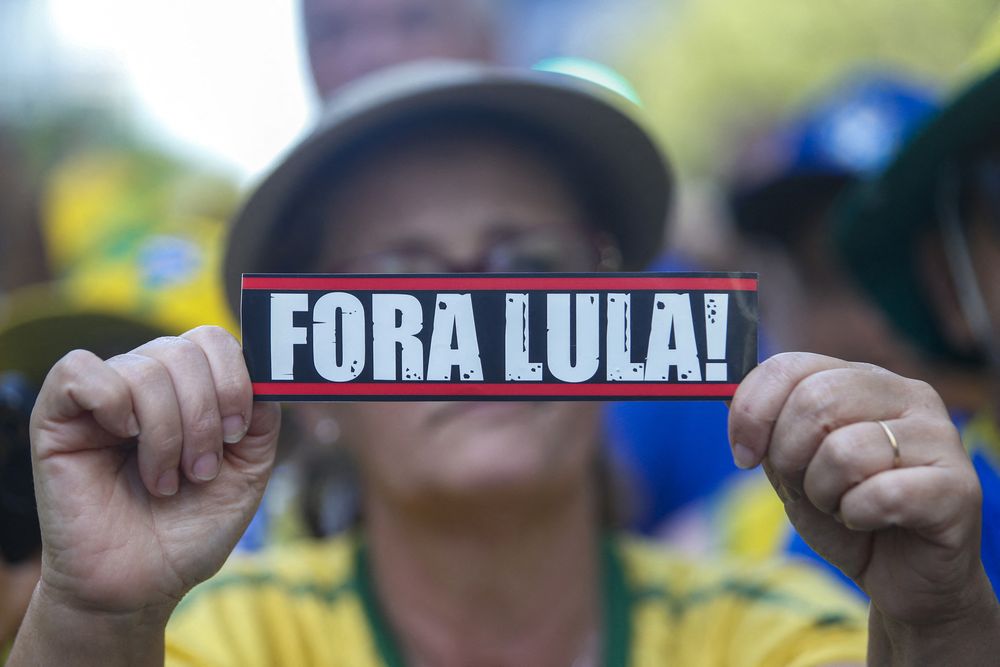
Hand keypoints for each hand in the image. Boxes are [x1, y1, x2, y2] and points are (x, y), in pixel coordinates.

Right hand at [29, 326, 279, 616]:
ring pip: (145, 367)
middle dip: (203, 417)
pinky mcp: (57, 417)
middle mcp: (146, 382)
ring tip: (165, 480)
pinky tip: (123, 440)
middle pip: (183, 351)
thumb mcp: (248, 471)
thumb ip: (262, 419)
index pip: (213, 340)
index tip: (236, 435)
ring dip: (167, 433)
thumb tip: (262, 375)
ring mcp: (102, 397)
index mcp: (189, 388)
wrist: (141, 585)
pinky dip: (113, 403)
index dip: (233, 380)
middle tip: (199, 471)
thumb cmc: (189, 529)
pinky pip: (80, 370)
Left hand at [729, 352, 990, 626]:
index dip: (752, 411)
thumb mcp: (791, 466)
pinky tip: (870, 521)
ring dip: (823, 493)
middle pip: (815, 401)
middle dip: (788, 456)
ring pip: (845, 450)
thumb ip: (766, 428)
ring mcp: (939, 437)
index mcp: (862, 378)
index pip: (790, 366)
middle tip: (803, 487)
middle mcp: (906, 394)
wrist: (900, 576)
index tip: (742, 453)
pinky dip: (857, 515)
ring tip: (841, 505)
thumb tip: (722, 395)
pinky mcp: (960, 486)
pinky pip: (881, 494)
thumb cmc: (845, 512)